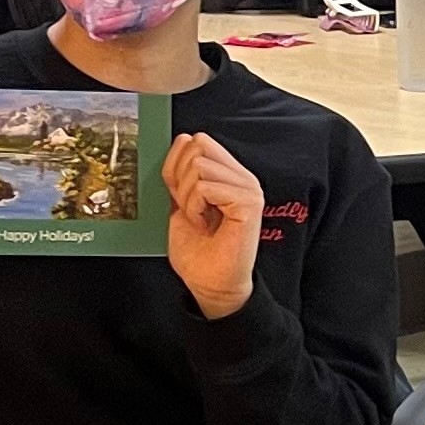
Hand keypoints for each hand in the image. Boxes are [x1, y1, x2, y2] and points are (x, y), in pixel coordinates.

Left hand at [162, 132, 263, 320]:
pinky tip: (204, 224)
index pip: (196, 140)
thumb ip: (181, 174)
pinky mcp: (248, 203)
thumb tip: (180, 141)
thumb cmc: (198, 251)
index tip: (180, 196)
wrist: (211, 284)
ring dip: (188, 197)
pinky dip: (195, 208)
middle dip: (181, 179)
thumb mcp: (181, 203)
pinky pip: (205, 187)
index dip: (176, 164)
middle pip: (197, 145)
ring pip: (198, 166)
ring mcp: (248, 188)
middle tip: (191, 209)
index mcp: (229, 174)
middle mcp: (243, 177)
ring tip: (198, 219)